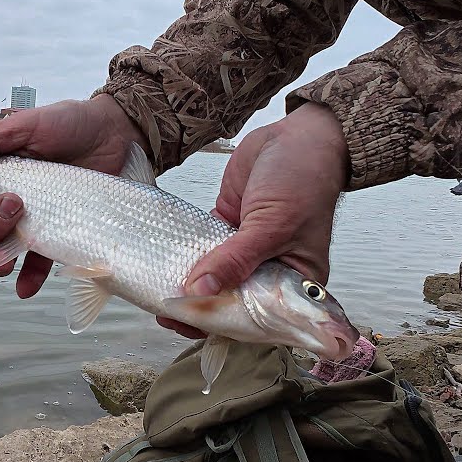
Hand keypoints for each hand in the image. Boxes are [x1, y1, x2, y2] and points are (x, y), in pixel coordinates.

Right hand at [0, 94, 150, 297]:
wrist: (114, 134)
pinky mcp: (57, 236)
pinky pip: (35, 266)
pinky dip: (27, 280)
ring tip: (24, 237)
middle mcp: (5, 202)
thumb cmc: (68, 123)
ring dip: (0, 254)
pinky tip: (25, 288)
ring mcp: (31, 222)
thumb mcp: (27, 124)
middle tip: (16, 202)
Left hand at [157, 103, 348, 339]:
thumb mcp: (271, 225)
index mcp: (295, 284)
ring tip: (158, 293)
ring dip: (190, 284)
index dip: (225, 324)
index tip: (190, 325)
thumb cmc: (303, 181)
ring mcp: (247, 250)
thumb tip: (199, 292)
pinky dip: (186, 254)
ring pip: (214, 276)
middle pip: (231, 300)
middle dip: (200, 308)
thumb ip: (234, 260)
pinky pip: (204, 248)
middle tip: (165, 311)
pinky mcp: (228, 227)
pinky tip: (163, 263)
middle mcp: (271, 272)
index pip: (258, 317)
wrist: (300, 136)